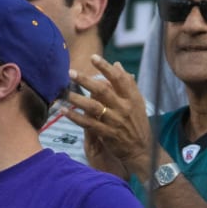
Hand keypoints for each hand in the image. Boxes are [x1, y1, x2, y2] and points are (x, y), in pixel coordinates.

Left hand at [65, 55, 153, 179]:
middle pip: (103, 90)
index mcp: (132, 98)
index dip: (106, 67)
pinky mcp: (107, 134)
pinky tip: (65, 111)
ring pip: (94, 107)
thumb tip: (117, 65)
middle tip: (71, 72)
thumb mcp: (138, 102)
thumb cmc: (137, 122)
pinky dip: (76, 117)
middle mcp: (123, 108)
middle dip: (86, 80)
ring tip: (66, 93)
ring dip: (78, 99)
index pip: (119, 78)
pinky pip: (88, 124)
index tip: (93, 57)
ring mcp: (115, 122)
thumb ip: (128, 83)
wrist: (141, 149)